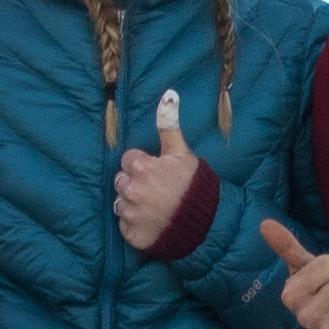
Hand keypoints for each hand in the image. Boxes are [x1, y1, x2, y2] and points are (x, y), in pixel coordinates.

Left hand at [113, 88, 208, 252]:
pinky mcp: (132, 235)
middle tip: (156, 190)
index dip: (142, 165)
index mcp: (141, 168)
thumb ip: (169, 125)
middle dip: (134, 183)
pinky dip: (135, 225)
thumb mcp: (182, 153)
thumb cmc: (194, 186)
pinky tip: (152, 222)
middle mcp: (132, 190)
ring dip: (133, 204)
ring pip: (121, 203)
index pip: (128, 160)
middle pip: (121, 181)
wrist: (207, 225)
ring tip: (155, 207)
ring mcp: (131, 214)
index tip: (156, 172)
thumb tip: (168, 93)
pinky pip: (125, 226)